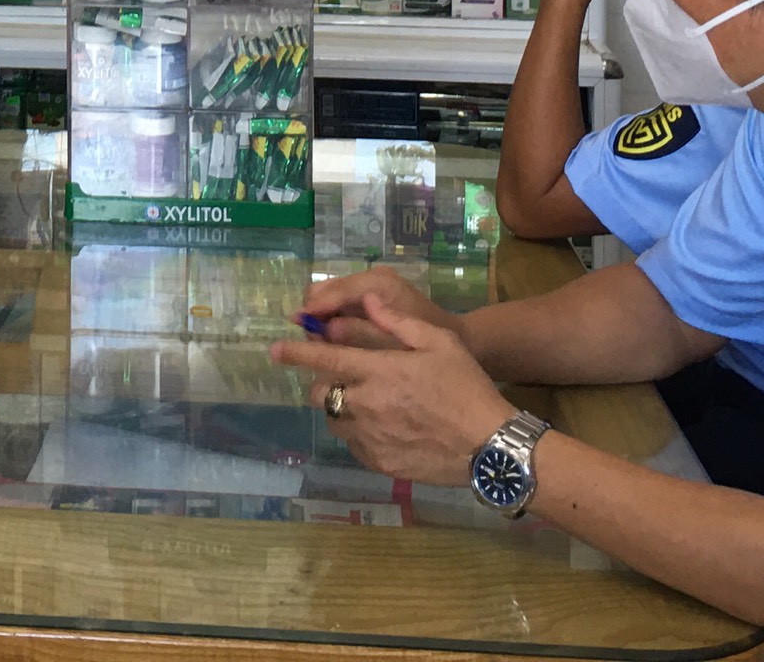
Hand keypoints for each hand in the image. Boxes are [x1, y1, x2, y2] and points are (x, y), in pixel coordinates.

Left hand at [272, 293, 516, 488]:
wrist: (489, 446)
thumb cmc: (466, 387)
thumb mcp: (440, 343)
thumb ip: (398, 322)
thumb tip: (366, 301)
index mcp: (378, 371)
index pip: (323, 359)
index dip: (294, 353)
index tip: (274, 350)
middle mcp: (366, 404)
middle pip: (320, 393)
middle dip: (321, 383)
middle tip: (340, 379)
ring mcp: (370, 437)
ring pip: (334, 421)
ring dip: (339, 409)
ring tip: (364, 405)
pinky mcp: (379, 463)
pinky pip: (353, 445)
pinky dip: (358, 434)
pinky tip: (381, 429)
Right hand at [299, 264, 466, 346]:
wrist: (464, 341)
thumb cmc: (432, 342)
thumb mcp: (398, 342)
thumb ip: (360, 333)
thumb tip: (326, 330)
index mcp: (379, 284)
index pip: (336, 290)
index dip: (315, 307)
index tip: (297, 324)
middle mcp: (372, 279)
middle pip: (328, 289)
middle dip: (314, 312)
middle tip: (307, 337)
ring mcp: (372, 287)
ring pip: (332, 297)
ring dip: (321, 317)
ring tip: (316, 341)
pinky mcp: (372, 298)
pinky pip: (341, 305)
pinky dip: (331, 319)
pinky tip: (329, 340)